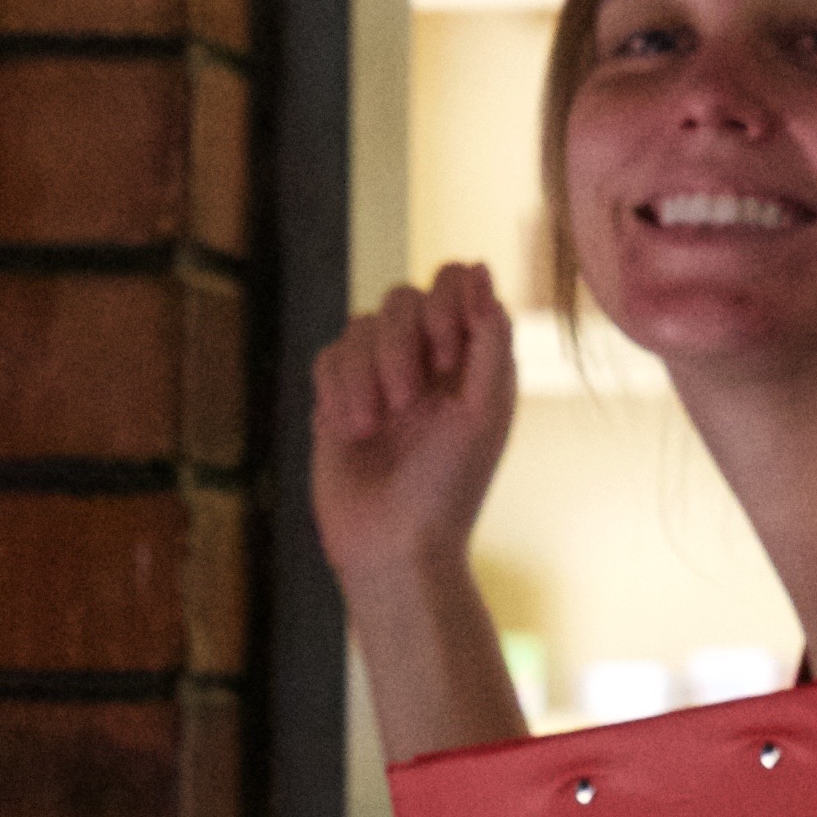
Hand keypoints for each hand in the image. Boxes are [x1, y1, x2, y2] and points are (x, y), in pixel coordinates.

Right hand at [308, 265, 521, 593]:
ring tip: (374, 427)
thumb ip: (489, 338)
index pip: (455, 281)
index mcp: (470, 358)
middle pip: (403, 298)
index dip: (446, 301)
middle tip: (406, 402)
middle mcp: (426, 360)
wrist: (393, 546)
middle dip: (401, 346)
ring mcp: (379, 376)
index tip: (447, 355)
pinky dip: (338, 391)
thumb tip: (480, 269)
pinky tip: (351, 431)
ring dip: (366, 375)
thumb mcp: (483, 412)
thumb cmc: (450, 487)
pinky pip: (327, 358)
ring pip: (360, 326)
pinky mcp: (338, 396)